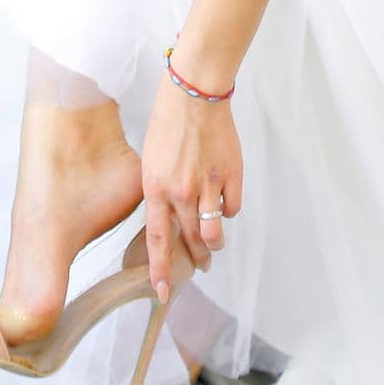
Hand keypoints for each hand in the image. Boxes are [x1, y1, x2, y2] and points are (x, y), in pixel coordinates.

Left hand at [140, 61, 243, 302]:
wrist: (194, 92)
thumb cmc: (168, 120)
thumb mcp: (151, 160)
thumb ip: (160, 193)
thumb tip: (171, 219)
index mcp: (155, 188)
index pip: (157, 240)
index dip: (160, 270)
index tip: (163, 292)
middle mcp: (181, 192)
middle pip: (191, 242)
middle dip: (197, 259)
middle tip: (201, 264)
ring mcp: (208, 185)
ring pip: (215, 233)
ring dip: (215, 241)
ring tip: (214, 240)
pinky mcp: (231, 175)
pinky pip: (232, 209)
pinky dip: (228, 209)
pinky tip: (223, 198)